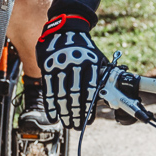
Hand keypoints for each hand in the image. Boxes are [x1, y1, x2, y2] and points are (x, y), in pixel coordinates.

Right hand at [37, 14, 104, 128]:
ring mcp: (59, 66)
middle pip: (74, 95)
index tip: (88, 121)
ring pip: (61, 94)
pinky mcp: (47, 68)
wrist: (65, 29)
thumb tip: (108, 96)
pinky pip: (48, 90)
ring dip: (64, 112)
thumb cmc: (84, 48)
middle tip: (77, 126)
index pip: (89, 90)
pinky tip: (53, 116)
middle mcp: (74, 65)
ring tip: (67, 123)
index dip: (88, 108)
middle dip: (76, 113)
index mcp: (89, 64)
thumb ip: (100, 77)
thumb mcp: (96, 58)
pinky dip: (50, 105)